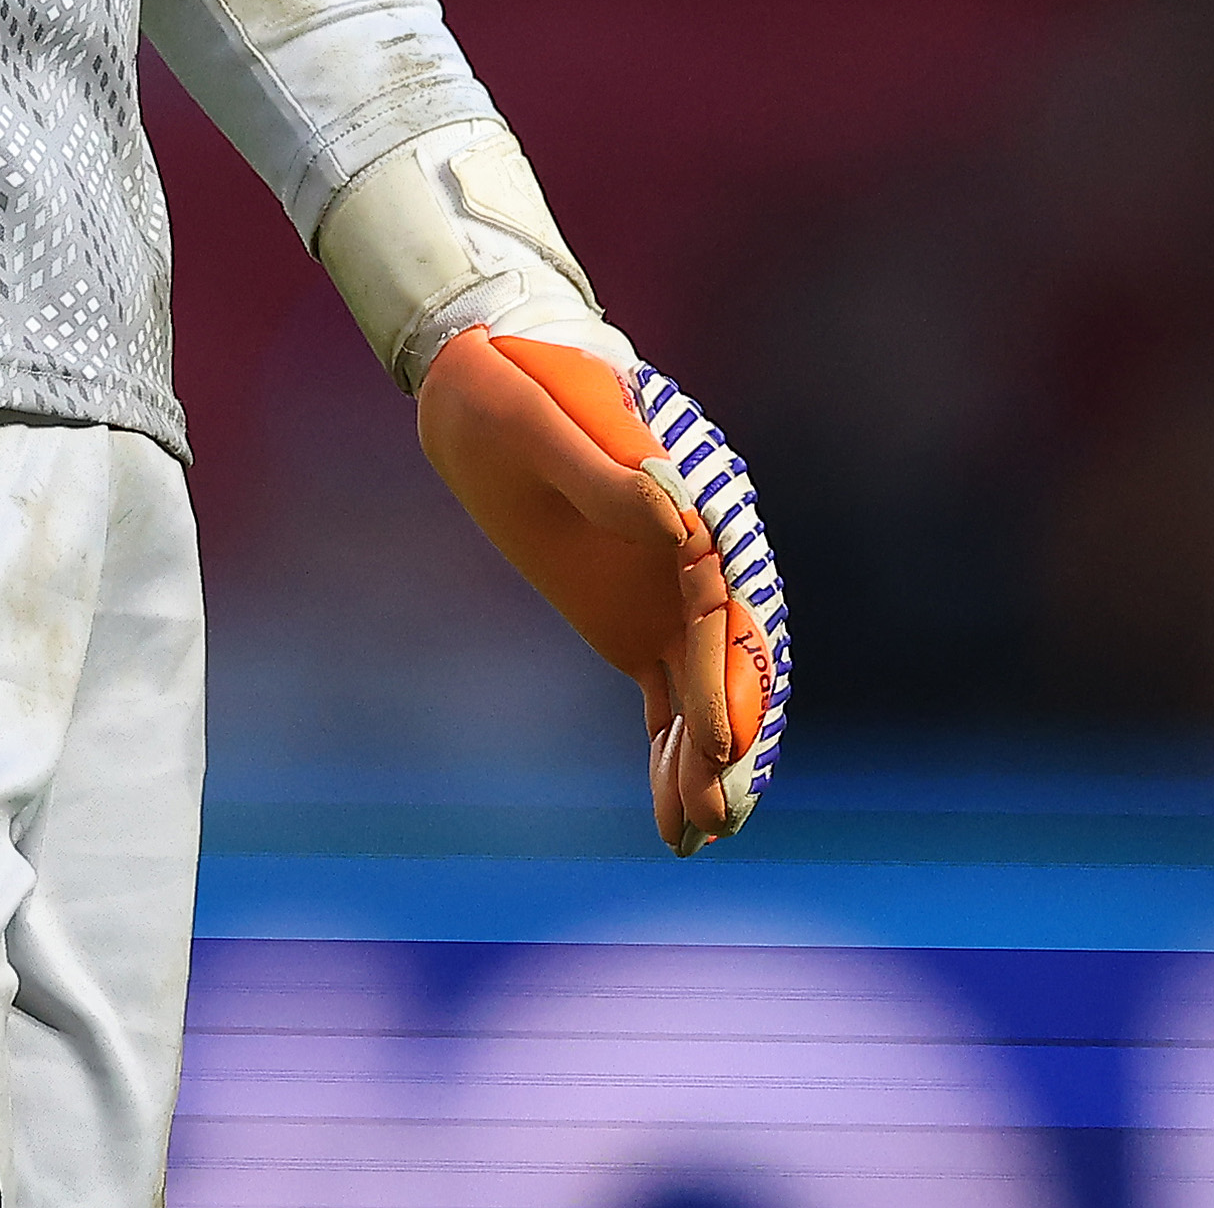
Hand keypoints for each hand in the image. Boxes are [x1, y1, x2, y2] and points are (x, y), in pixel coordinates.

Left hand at [314, 127, 790, 851]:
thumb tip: (678, 517)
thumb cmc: (512, 386)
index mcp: (689, 499)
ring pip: (702, 688)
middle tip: (721, 816)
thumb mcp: (541, 420)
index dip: (725, 674)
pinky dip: (672, 752)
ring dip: (706, 760)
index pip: (720, 601)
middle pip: (726, 657)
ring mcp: (669, 593)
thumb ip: (607, 471)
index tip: (723, 742)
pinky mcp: (636, 619)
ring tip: (703, 835)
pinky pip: (664, 695)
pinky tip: (676, 819)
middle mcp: (695, 552)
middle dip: (728, 738)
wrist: (485, 378)